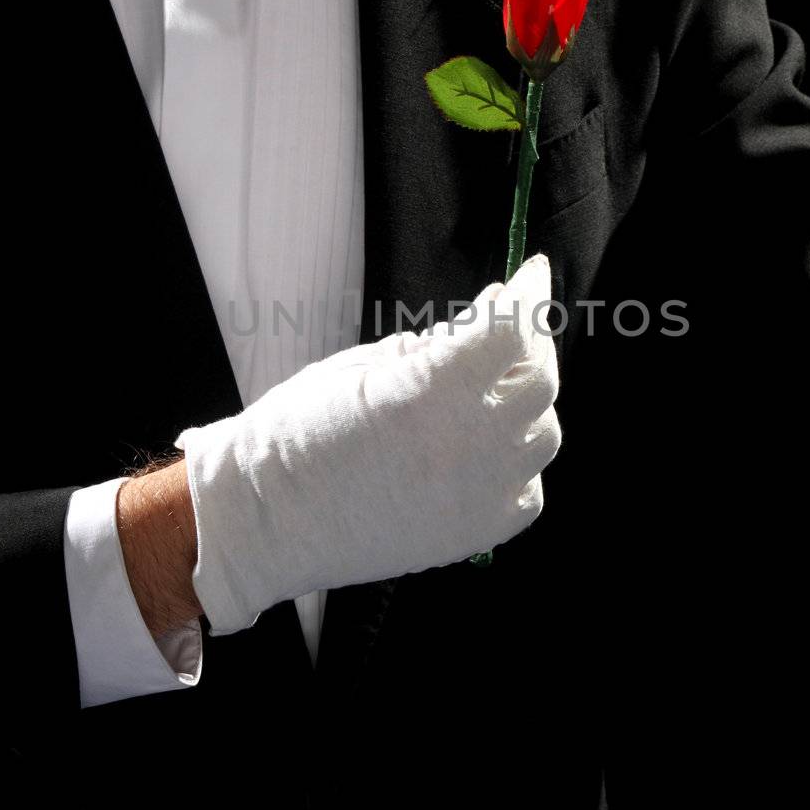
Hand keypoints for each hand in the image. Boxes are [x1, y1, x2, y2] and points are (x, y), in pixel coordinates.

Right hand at [175, 254, 560, 632]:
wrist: (265, 522)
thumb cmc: (296, 433)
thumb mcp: (359, 367)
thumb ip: (429, 347)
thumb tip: (481, 322)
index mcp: (433, 393)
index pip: (513, 329)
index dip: (529, 293)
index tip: (530, 274)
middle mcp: (470, 445)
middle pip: (540, 379)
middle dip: (531, 342)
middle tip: (508, 327)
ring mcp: (479, 496)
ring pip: (544, 435)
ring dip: (526, 402)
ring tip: (493, 388)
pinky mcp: (476, 534)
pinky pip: (527, 490)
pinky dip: (518, 461)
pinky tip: (488, 447)